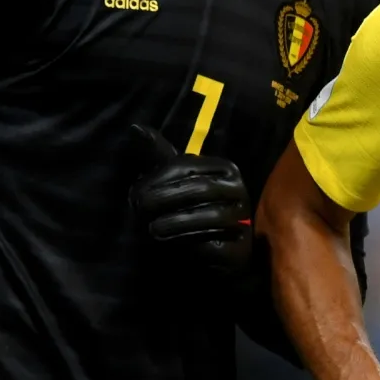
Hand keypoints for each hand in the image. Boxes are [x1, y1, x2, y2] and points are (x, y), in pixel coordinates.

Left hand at [128, 123, 252, 271]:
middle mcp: (240, 191)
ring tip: (151, 230)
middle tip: (139, 211)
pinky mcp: (241, 249)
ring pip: (211, 216)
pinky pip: (217, 244)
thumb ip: (158, 155)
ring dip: (175, 223)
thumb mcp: (174, 180)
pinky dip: (191, 243)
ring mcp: (244, 220)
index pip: (190, 166)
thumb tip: (135, 128)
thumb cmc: (189, 207)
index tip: (135, 194)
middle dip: (165, 199)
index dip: (159, 178)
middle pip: (201, 189)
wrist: (211, 250)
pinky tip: (170, 245)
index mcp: (226, 169)